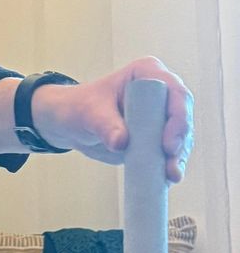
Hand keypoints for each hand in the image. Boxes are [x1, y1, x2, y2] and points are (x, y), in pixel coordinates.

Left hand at [32, 56, 193, 181]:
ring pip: (180, 137)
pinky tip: (168, 178)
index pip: (174, 93)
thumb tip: (121, 142)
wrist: (71, 123)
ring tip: (171, 176)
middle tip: (172, 165)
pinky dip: (169, 164)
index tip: (168, 144)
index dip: (178, 118)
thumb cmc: (79, 108)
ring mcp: (161, 115)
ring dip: (178, 158)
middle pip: (182, 117)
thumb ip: (105, 125)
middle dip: (180, 143)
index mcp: (147, 74)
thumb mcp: (88, 113)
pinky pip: (170, 151)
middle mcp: (160, 93)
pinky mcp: (157, 136)